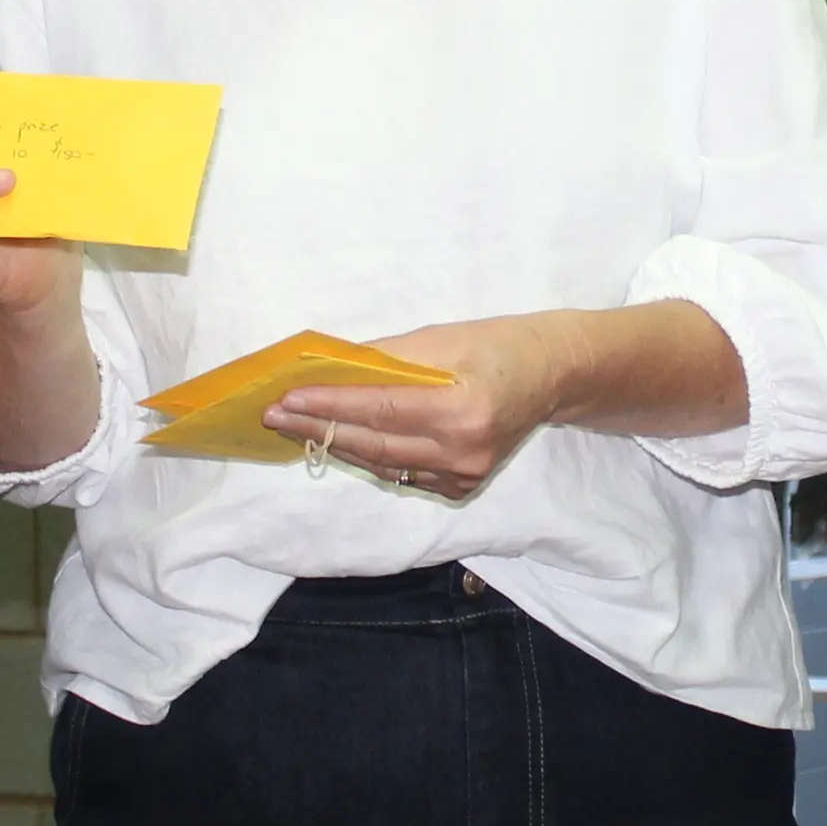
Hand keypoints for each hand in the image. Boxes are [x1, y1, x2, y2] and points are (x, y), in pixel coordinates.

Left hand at [265, 315, 569, 500]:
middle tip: (274, 416)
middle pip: (373, 444)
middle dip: (318, 427)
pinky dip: (369, 455)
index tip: (284, 399)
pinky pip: (402, 473)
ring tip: (297, 426)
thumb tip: (329, 370)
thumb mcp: (442, 338)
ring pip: (382, 463)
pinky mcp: (460, 487)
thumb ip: (386, 359)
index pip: (379, 410)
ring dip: (337, 443)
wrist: (552, 375)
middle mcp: (462, 452)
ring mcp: (463, 476)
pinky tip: (341, 438)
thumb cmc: (497, 344)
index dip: (328, 405)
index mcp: (462, 410)